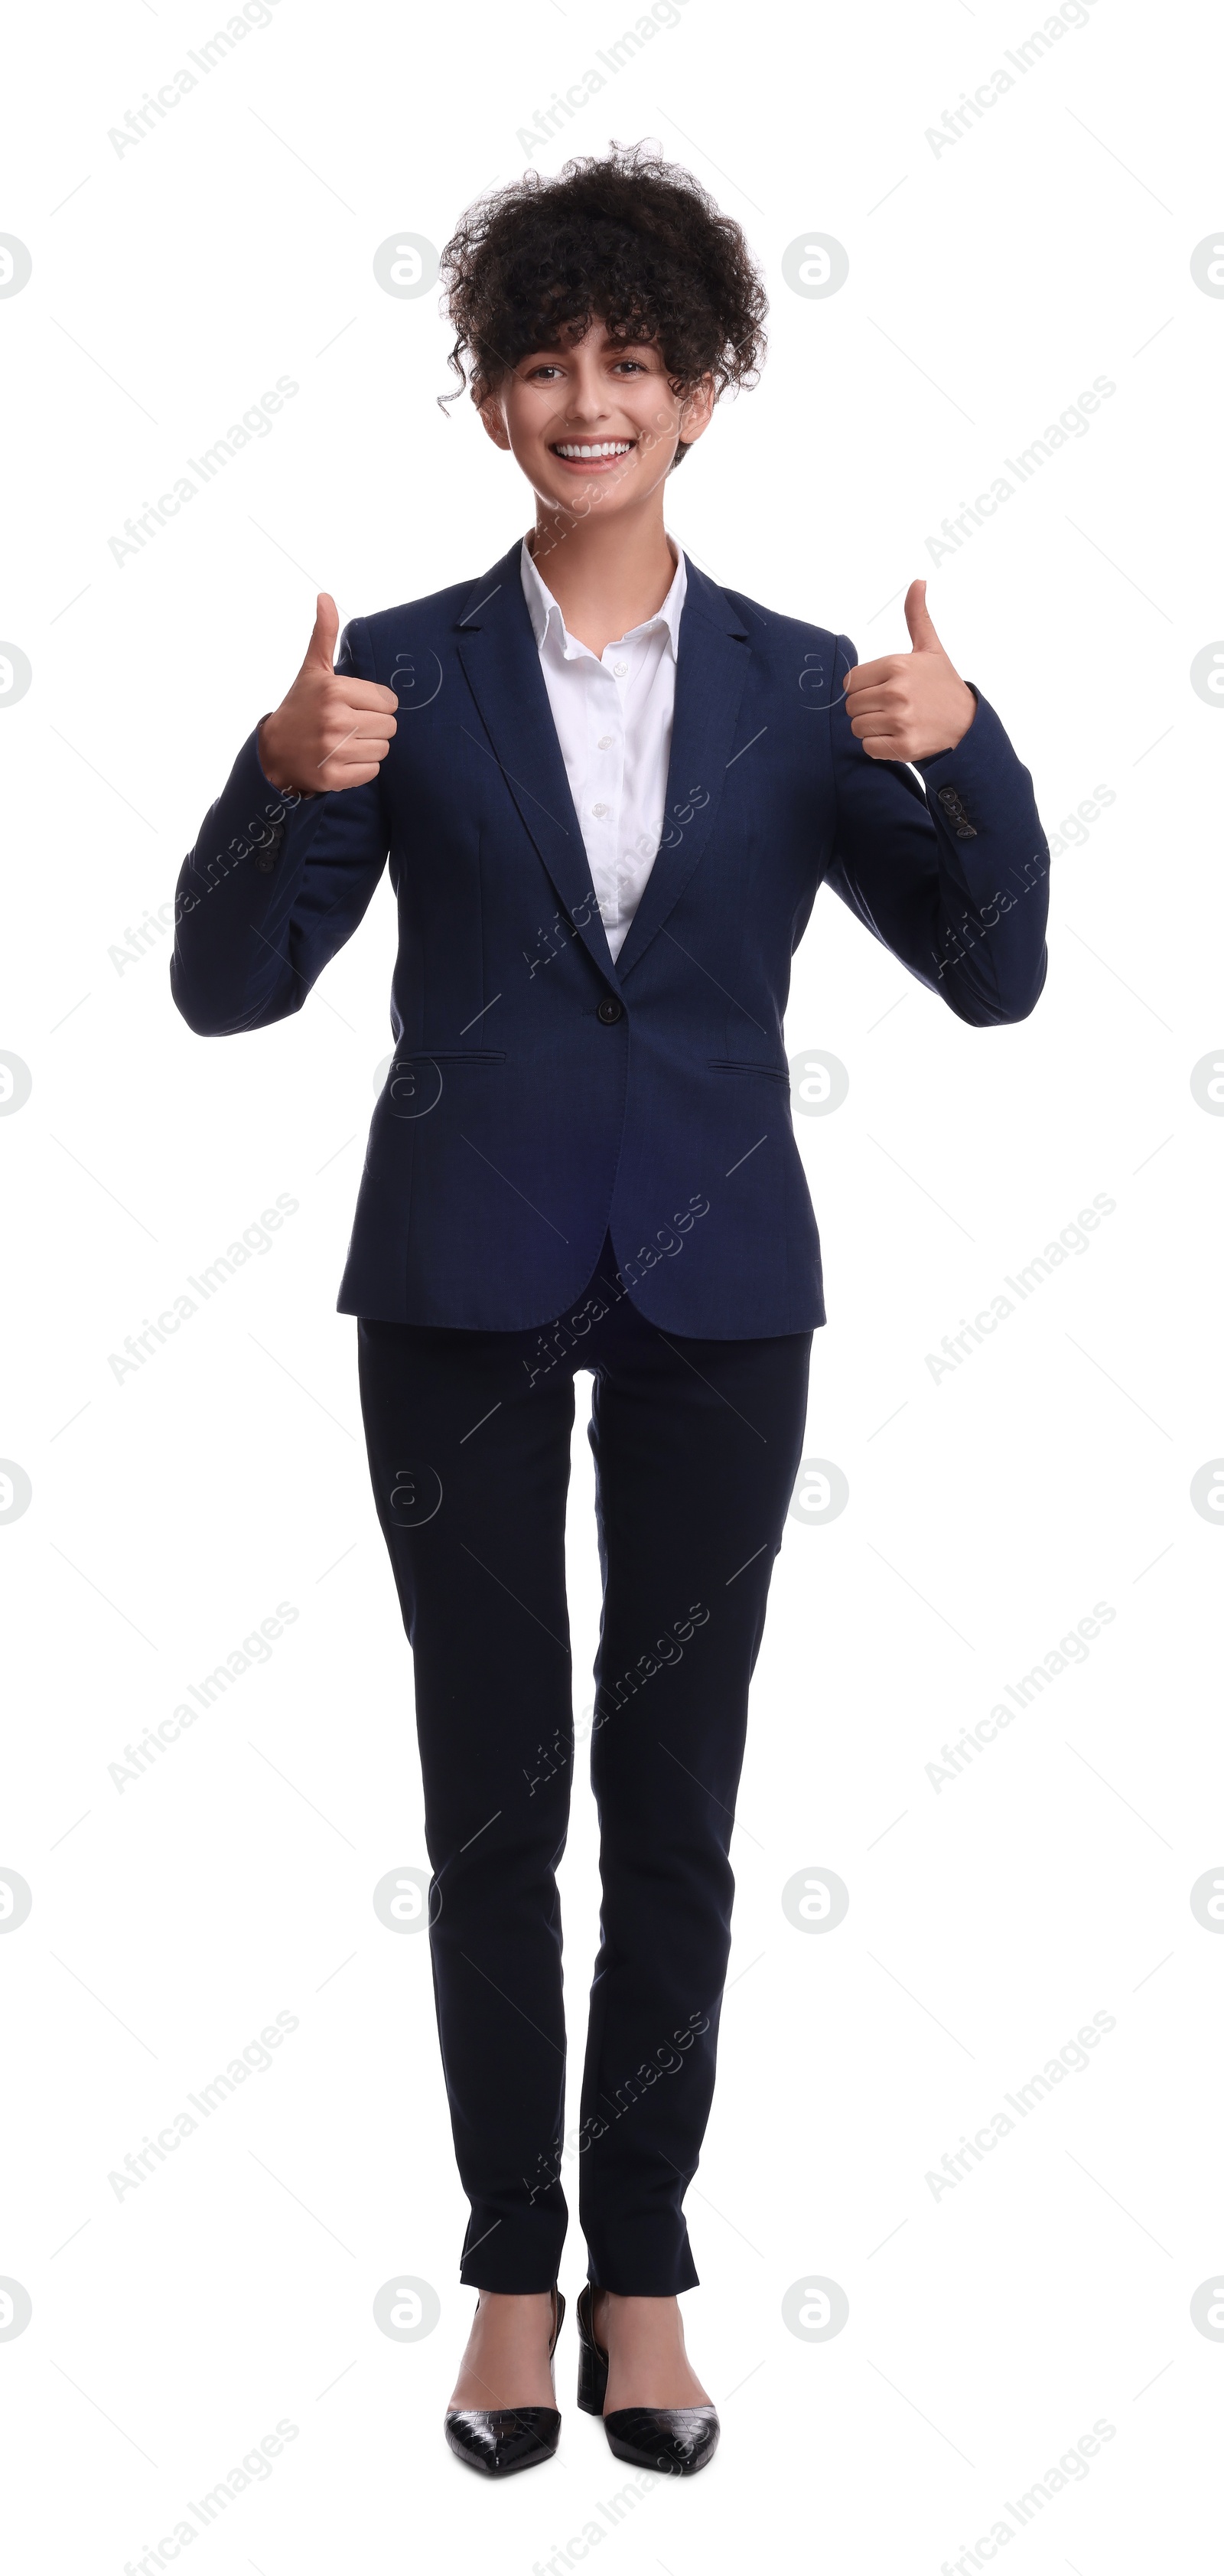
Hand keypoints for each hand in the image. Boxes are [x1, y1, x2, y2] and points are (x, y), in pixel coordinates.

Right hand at [257, 594, 397, 795]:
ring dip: (369, 747)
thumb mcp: (312, 669)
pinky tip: (342, 759)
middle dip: (374, 726)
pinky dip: (361, 768)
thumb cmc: (301, 706)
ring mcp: (334, 750)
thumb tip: (325, 596)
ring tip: (345, 741)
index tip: (354, 706)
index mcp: (335, 690)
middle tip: (350, 725)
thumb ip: (324, 634)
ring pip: (383, 749)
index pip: (389, 702)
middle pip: (389, 727)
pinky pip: (372, 771)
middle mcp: (335, 719)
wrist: (274, 751)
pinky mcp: (334, 777)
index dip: (376, 704)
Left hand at [843, 580, 976, 761]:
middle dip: (866, 708)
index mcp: (897, 666)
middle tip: (889, 708)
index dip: (862, 687)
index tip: (880, 690)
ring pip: (857, 727)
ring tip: (894, 722)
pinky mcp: (903, 746)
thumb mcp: (930, 648)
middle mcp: (897, 692)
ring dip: (871, 728)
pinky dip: (879, 747)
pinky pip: (868, 748)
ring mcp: (900, 720)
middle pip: (851, 706)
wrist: (967, 725)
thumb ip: (917, 616)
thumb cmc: (943, 685)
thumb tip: (918, 581)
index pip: (850, 681)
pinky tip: (898, 736)